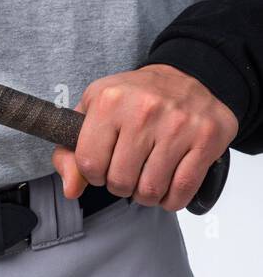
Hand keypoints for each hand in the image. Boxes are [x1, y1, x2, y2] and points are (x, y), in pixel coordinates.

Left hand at [51, 64, 236, 211]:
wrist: (188, 76)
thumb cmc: (135, 98)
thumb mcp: (93, 110)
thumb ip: (70, 151)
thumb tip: (71, 189)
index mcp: (108, 101)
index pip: (88, 162)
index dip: (92, 174)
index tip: (101, 168)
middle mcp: (143, 111)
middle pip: (120, 180)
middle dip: (120, 186)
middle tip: (126, 174)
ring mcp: (177, 126)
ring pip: (151, 189)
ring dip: (146, 195)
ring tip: (146, 180)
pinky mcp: (206, 139)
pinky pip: (183, 189)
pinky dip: (171, 199)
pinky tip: (167, 188)